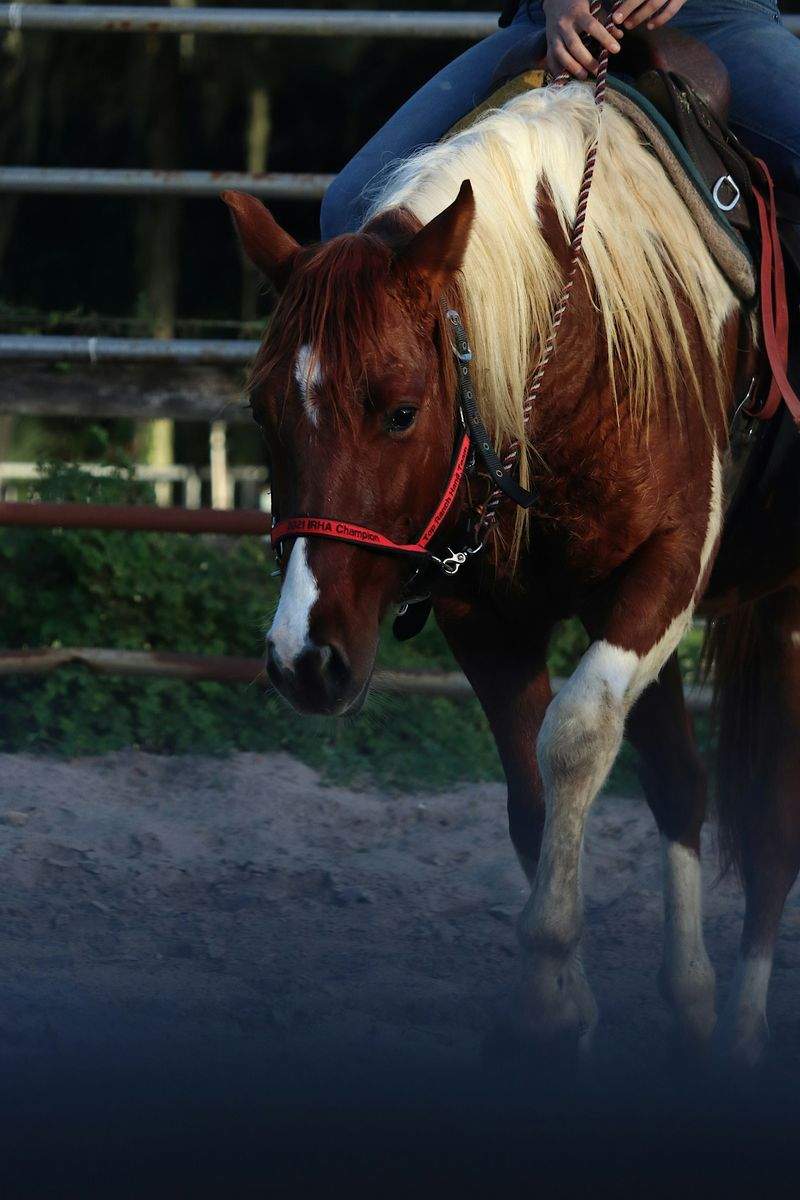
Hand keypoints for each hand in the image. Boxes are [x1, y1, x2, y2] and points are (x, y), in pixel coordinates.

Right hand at [543, 1, 687, 80]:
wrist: (555, 1)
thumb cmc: (579, 7)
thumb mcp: (593, 9)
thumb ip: (606, 23)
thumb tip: (619, 37)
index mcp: (578, 13)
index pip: (592, 26)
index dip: (605, 38)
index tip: (616, 50)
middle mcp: (564, 25)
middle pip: (574, 46)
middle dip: (587, 60)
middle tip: (598, 70)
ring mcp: (554, 35)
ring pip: (561, 54)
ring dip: (573, 68)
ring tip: (584, 76)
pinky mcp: (548, 44)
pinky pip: (551, 60)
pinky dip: (557, 71)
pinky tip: (567, 78)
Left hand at [611, 0, 686, 31]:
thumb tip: (619, 6)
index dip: (626, 4)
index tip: (615, 16)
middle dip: (628, 8)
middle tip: (618, 20)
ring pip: (654, 3)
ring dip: (640, 16)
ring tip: (629, 25)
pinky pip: (671, 10)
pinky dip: (660, 19)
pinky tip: (649, 26)